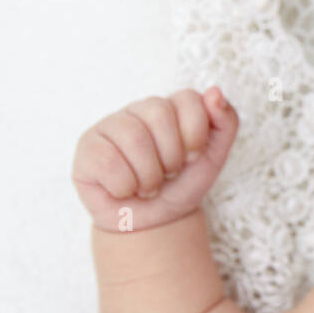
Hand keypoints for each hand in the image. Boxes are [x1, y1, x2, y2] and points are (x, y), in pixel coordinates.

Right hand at [71, 86, 238, 232]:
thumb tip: (214, 91)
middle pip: (159, 113)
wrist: (155, 222)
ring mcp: (110, 125)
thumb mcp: (214, 156)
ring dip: (149, 175)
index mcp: (171, 106)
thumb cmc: (182, 184)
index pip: (188, 98)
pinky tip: (124, 189)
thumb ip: (226, 122)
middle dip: (172, 156)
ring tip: (148, 185)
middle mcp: (139, 109)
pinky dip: (124, 186)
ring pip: (134, 137)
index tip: (192, 157)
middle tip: (168, 173)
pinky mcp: (87, 146)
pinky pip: (108, 160)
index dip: (195, 134)